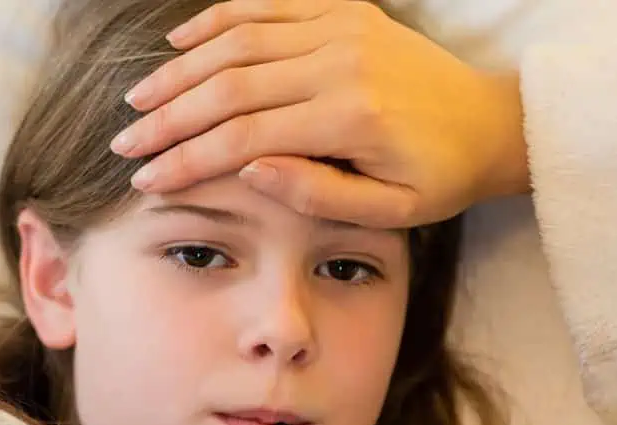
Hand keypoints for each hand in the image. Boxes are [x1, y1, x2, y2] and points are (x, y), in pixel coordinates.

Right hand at [111, 0, 529, 228]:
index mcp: (349, 118)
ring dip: (181, 69)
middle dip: (168, 116)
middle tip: (125, 142)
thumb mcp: (390, 212)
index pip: (242, 137)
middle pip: (229, 85)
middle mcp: (339, 62)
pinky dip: (218, 19)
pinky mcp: (344, 10)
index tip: (144, 180)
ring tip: (137, 97)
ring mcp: (340, 27)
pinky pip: (268, 6)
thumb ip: (318, 195)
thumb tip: (248, 170)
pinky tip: (180, 40)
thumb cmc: (439, 177)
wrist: (491, 123)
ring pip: (238, 40)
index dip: (186, 159)